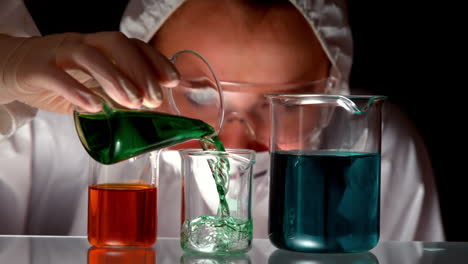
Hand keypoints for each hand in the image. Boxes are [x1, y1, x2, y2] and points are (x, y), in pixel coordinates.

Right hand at [0, 32, 178, 113]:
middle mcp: (83, 44)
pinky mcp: (37, 68)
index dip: (155, 60)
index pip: (134, 46)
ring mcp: (59, 53)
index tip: (173, 80)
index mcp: (100, 48)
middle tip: (153, 99)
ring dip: (115, 79)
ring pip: (89, 56)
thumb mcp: (92, 86)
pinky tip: (94, 107)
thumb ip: (116, 94)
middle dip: (140, 71)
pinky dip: (77, 90)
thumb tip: (147, 109)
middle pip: (116, 44)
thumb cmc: (59, 78)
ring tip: (132, 103)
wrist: (12, 69)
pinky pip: (56, 75)